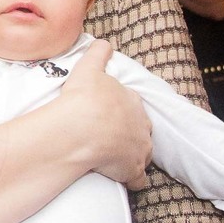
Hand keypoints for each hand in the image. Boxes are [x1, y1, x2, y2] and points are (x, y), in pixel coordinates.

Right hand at [58, 39, 151, 189]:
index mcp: (132, 102)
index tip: (107, 116)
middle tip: (108, 137)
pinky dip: (133, 180)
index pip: (132, 107)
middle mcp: (141, 125)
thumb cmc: (84, 99)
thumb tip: (104, 42)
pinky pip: (138, 180)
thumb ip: (98, 53)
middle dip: (129, 134)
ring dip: (132, 156)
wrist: (81, 129)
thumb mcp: (89, 68)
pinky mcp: (133, 171)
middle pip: (140, 130)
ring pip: (142, 154)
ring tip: (114, 159)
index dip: (120, 112)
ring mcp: (140, 150)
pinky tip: (123, 180)